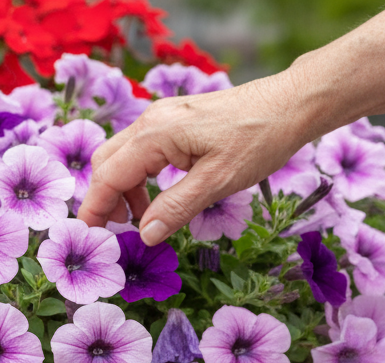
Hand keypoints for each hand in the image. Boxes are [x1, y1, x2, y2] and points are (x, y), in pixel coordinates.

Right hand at [78, 73, 316, 244]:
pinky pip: (142, 150)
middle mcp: (151, 120)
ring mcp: (162, 117)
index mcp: (155, 134)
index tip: (92, 238)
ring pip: (122, 156)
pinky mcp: (175, 120)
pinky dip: (140, 176)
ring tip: (144, 219)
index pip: (108, 176)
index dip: (95, 210)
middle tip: (118, 231)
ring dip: (124, 190)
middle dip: (105, 199)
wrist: (293, 103)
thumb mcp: (218, 181)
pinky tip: (160, 195)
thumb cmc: (260, 138)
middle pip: (106, 163)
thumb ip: (176, 208)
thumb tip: (144, 236)